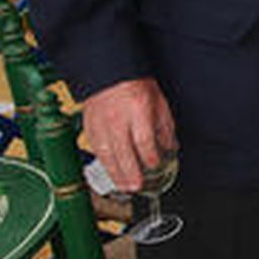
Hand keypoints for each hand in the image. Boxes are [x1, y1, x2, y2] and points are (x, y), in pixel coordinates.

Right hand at [82, 78, 177, 192]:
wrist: (108, 71)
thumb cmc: (135, 84)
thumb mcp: (158, 100)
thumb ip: (164, 124)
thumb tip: (170, 146)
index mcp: (137, 109)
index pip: (143, 140)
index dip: (149, 156)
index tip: (154, 165)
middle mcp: (117, 118)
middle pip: (123, 151)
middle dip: (130, 172)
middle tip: (136, 187)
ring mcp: (100, 123)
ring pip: (105, 154)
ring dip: (115, 173)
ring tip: (124, 186)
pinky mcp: (89, 125)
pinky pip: (95, 148)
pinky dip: (103, 162)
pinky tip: (110, 171)